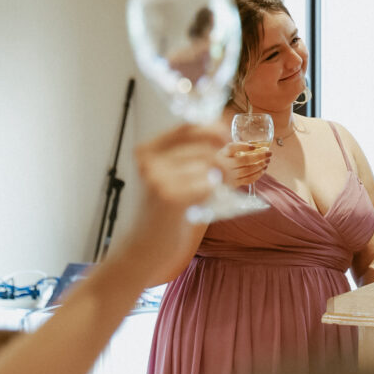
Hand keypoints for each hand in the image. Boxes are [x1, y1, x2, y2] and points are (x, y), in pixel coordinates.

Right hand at [120, 123, 224, 280]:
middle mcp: (149, 161)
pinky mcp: (169, 198)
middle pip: (205, 148)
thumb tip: (223, 132)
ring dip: (222, 179)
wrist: (145, 247)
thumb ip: (187, 156)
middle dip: (225, 162)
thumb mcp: (168, 177)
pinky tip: (203, 204)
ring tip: (217, 191)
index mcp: (147, 151)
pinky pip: (207, 185)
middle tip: (229, 177)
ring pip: (209, 166)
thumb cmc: (164, 211)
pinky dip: (212, 194)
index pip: (187, 127)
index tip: (227, 138)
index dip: (213, 129)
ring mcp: (157, 178)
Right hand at [215, 140, 271, 189]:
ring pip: (248, 171)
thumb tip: (256, 145)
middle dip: (259, 156)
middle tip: (269, 153)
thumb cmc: (222, 161)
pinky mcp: (234, 184)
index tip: (254, 146)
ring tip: (267, 161)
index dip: (243, 146)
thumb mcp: (225, 152)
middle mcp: (224, 164)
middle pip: (243, 160)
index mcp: (222, 153)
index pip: (232, 148)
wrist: (213, 178)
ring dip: (260, 165)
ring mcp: (229, 175)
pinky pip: (248, 179)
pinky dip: (258, 174)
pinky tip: (263, 169)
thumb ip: (237, 147)